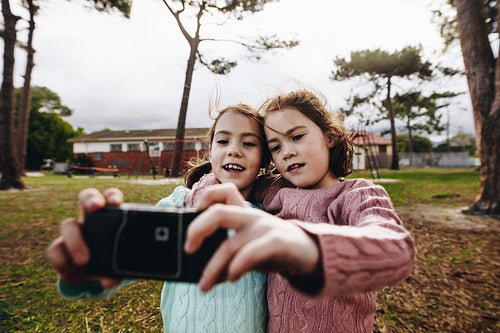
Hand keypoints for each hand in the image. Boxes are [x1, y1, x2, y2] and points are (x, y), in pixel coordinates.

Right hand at [46, 188, 123, 288]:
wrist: (98, 276)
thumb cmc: (114, 262)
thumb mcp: (120, 266)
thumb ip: (118, 271)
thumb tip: (110, 281)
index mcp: (110, 217)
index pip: (110, 197)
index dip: (111, 196)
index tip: (116, 203)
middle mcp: (89, 220)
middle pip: (85, 198)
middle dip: (90, 198)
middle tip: (95, 208)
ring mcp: (73, 233)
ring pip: (67, 224)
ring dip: (75, 241)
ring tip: (84, 261)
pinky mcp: (60, 249)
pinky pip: (54, 250)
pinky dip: (63, 262)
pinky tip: (73, 271)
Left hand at [185, 183, 319, 291]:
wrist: (312, 253)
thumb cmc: (274, 250)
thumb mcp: (248, 247)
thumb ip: (229, 253)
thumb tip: (202, 275)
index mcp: (245, 212)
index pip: (224, 191)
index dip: (205, 198)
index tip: (194, 216)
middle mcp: (253, 216)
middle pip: (218, 212)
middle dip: (197, 230)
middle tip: (188, 249)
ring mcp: (265, 228)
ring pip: (230, 244)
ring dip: (213, 268)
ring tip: (204, 286)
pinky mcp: (278, 242)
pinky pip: (251, 253)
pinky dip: (237, 266)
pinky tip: (231, 278)